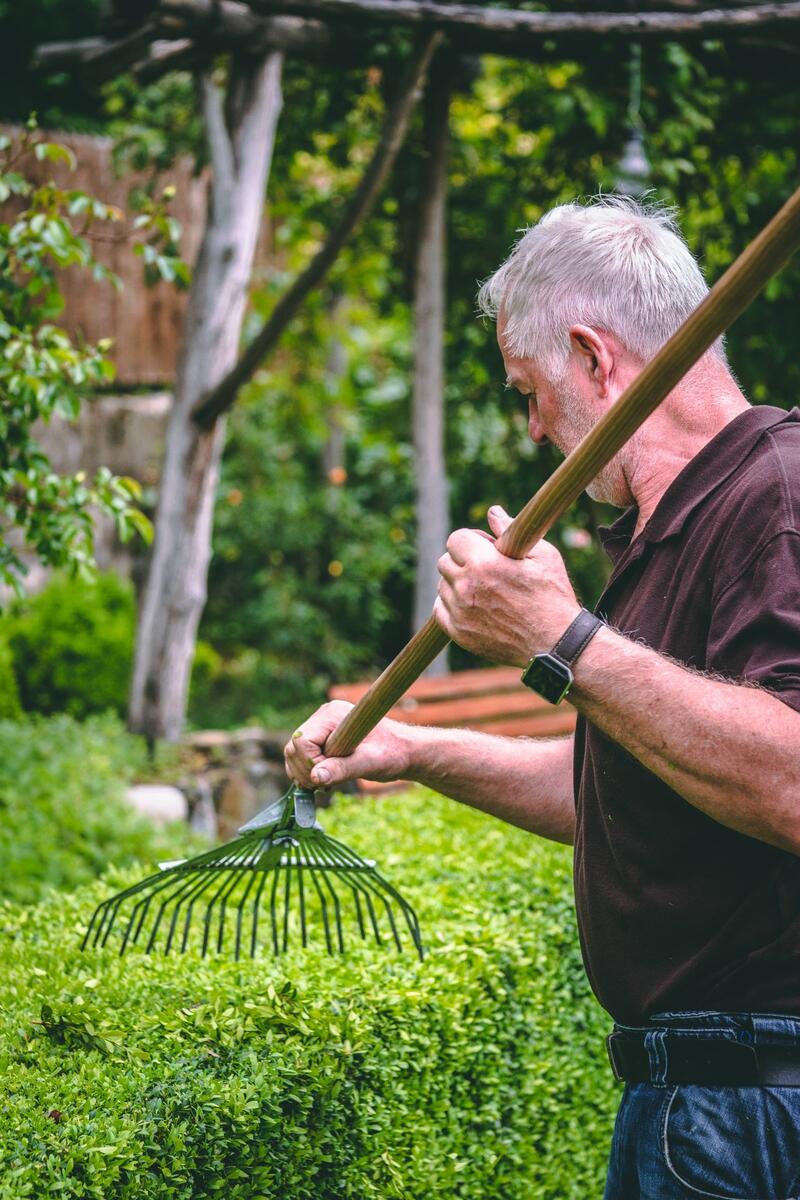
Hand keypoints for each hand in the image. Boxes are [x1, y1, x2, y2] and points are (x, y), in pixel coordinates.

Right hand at [283, 700, 413, 789]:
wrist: (404, 752)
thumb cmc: (392, 753)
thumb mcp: (369, 763)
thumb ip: (341, 769)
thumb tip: (316, 777)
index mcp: (332, 714)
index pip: (302, 739)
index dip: (310, 762)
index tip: (327, 777)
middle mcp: (323, 717)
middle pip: (294, 747)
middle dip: (306, 771)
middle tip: (327, 785)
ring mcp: (321, 728)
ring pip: (294, 754)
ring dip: (306, 774)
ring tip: (329, 782)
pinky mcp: (322, 739)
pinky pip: (301, 758)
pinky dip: (308, 773)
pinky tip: (326, 779)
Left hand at [433, 505, 580, 666]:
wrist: (556, 643)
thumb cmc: (553, 596)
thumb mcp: (542, 556)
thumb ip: (512, 531)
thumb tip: (493, 512)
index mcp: (484, 563)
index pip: (456, 539)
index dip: (471, 541)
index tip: (486, 548)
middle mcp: (466, 587)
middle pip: (445, 561)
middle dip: (463, 560)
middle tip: (487, 570)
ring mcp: (460, 612)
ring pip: (443, 586)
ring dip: (458, 583)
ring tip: (485, 591)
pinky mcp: (459, 633)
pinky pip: (440, 610)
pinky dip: (452, 606)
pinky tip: (474, 606)